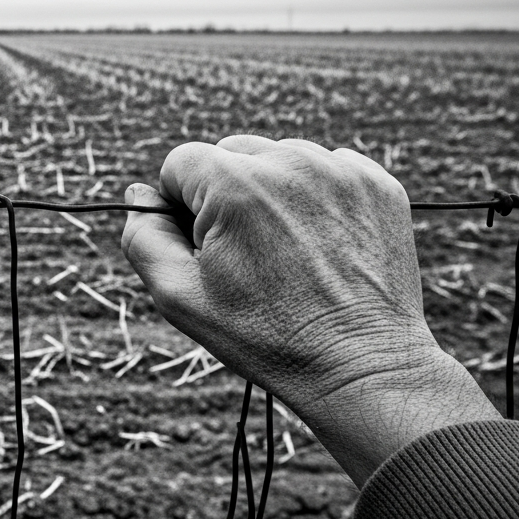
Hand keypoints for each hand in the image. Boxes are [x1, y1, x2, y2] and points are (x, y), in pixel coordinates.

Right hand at [122, 135, 496, 485]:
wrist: (360, 366)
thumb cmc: (265, 338)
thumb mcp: (179, 297)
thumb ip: (143, 236)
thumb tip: (140, 192)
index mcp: (235, 185)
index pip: (181, 163)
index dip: (182, 208)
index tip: (207, 248)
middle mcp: (290, 163)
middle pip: (231, 153)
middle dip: (226, 194)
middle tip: (247, 255)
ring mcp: (340, 171)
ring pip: (279, 158)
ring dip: (272, 191)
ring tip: (287, 251)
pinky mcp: (377, 184)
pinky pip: (327, 169)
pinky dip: (316, 197)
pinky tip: (320, 243)